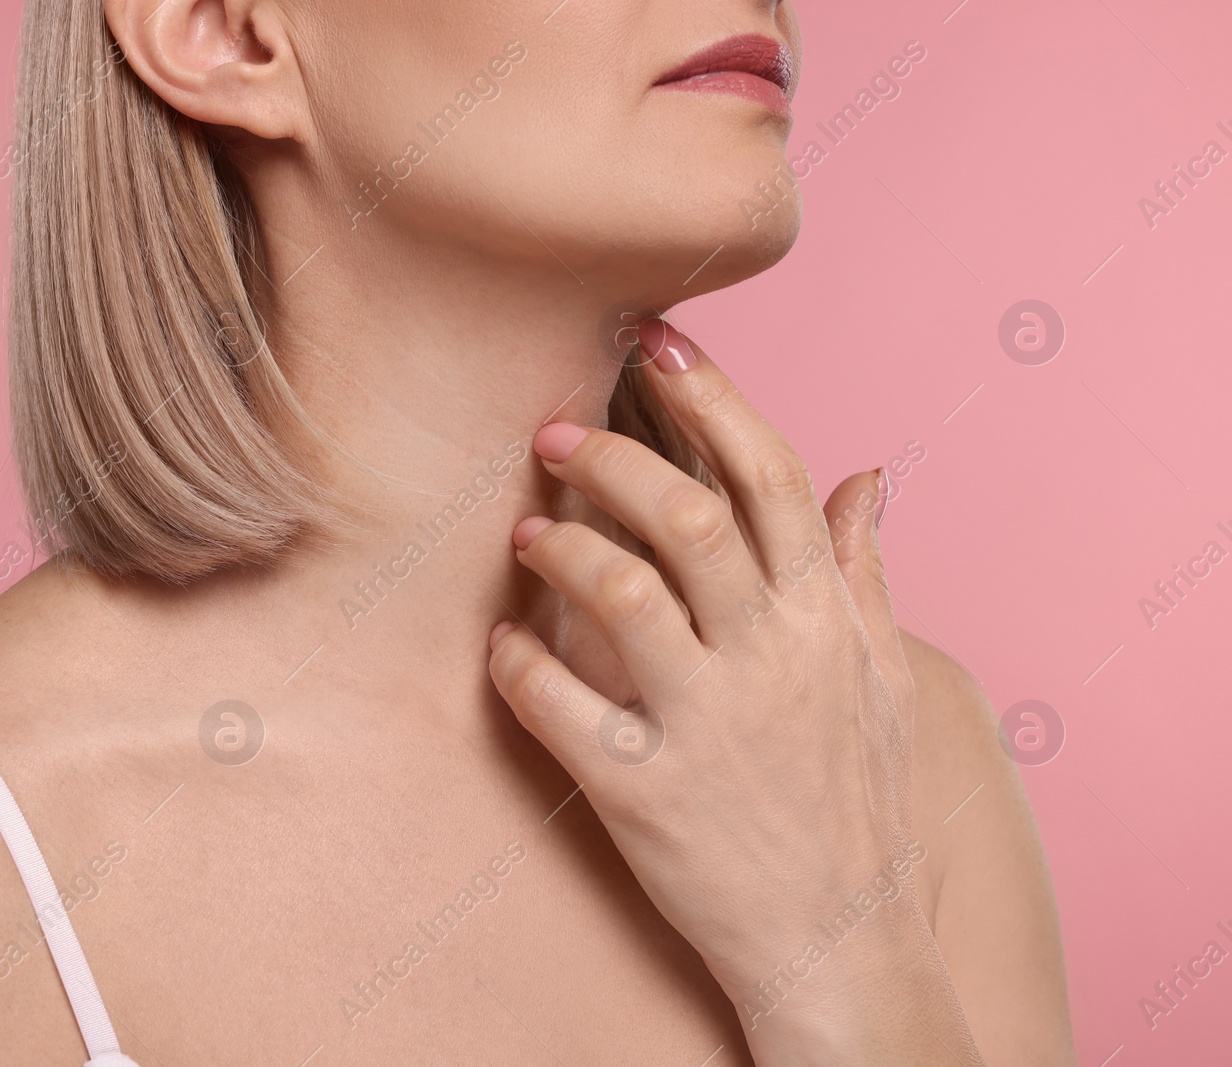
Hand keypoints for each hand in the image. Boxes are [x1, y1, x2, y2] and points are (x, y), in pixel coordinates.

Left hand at [487, 320, 982, 1064]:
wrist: (845, 946)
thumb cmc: (856, 803)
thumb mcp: (882, 679)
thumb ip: (864, 570)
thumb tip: (868, 476)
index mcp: (825, 621)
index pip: (772, 477)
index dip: (713, 397)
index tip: (658, 341)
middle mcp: (772, 660)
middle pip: (692, 516)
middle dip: (613, 456)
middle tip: (552, 434)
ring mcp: (710, 726)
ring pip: (626, 595)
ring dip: (563, 548)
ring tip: (525, 535)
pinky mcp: (648, 795)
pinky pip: (563, 707)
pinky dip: (519, 664)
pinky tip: (500, 646)